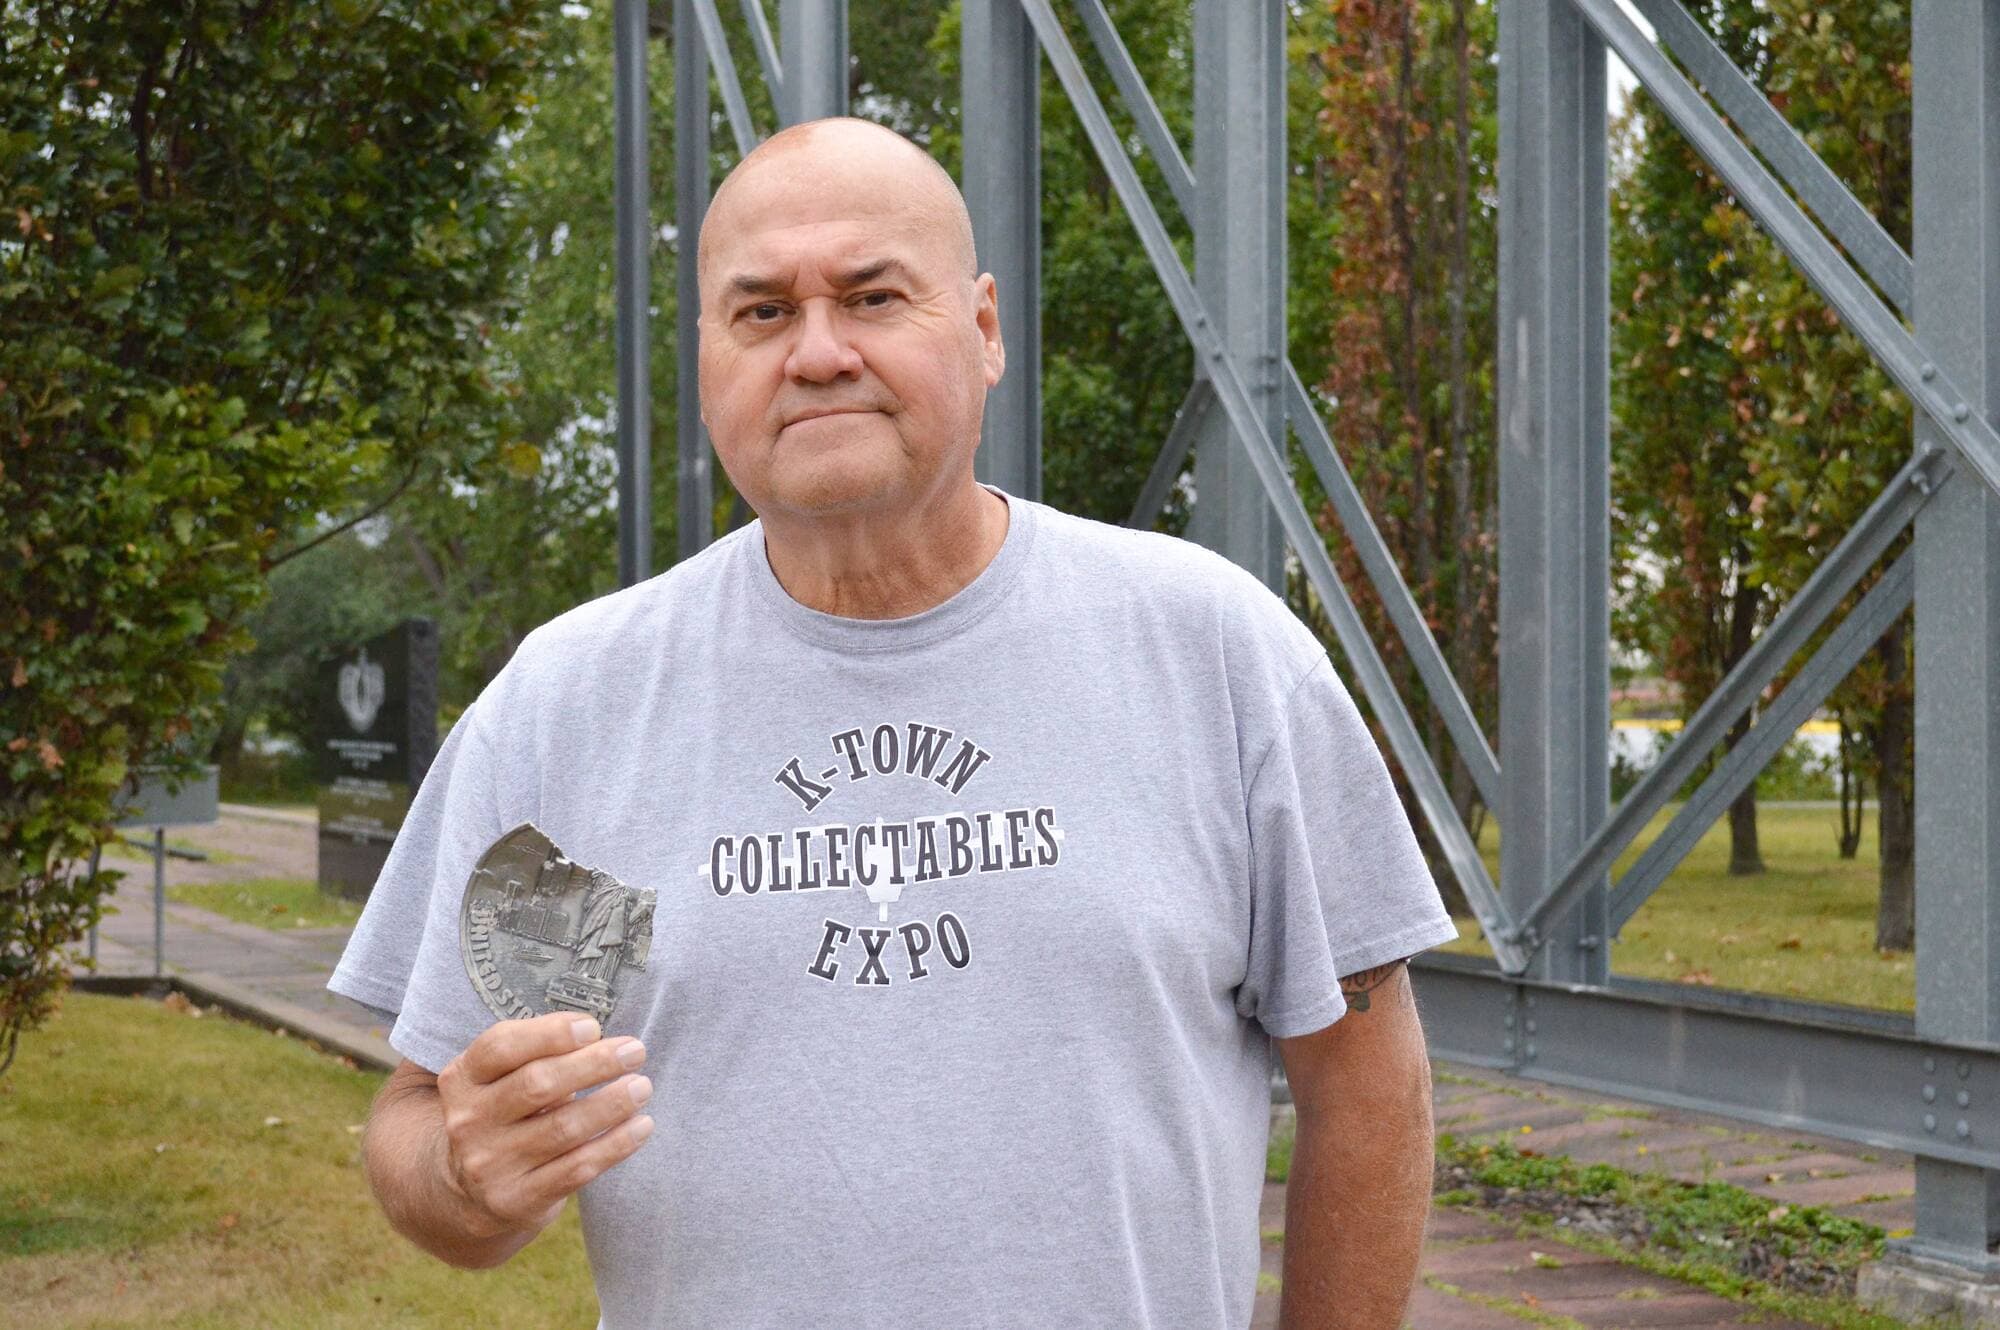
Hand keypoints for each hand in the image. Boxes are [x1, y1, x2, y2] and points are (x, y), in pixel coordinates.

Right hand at [433, 1012, 654, 1237]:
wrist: (471, 1194)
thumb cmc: (506, 1115)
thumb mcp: (501, 1080)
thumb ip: (537, 1056)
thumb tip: (600, 1041)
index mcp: (461, 1079)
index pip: (500, 1046)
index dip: (549, 1032)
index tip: (593, 1027)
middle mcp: (468, 1122)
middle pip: (536, 1084)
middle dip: (593, 1064)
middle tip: (635, 1051)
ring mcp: (489, 1165)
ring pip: (562, 1128)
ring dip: (611, 1104)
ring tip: (642, 1087)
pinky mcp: (516, 1201)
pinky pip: (577, 1168)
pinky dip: (615, 1144)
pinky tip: (642, 1126)